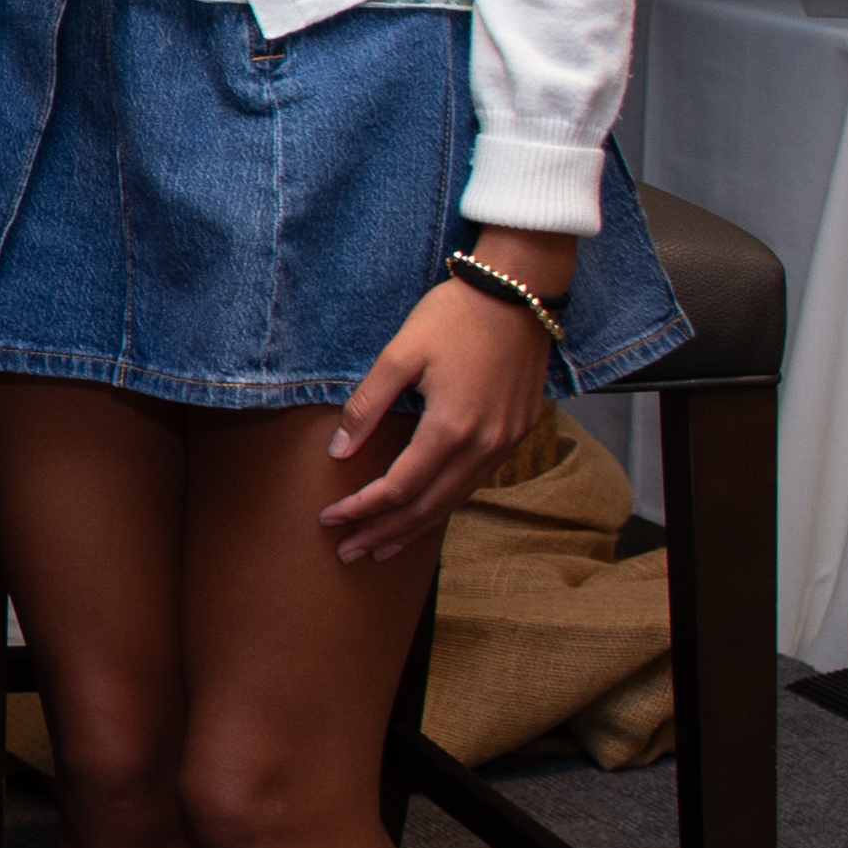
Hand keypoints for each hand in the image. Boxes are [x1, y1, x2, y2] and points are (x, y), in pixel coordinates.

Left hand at [320, 234, 568, 563]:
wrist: (518, 293)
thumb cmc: (454, 317)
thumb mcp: (399, 355)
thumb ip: (367, 406)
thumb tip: (338, 451)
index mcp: (451, 428)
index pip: (399, 488)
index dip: (362, 509)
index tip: (329, 520)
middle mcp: (484, 446)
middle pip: (428, 507)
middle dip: (384, 533)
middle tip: (347, 553)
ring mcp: (506, 443)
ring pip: (455, 500)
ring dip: (415, 528)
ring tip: (380, 548)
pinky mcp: (518, 433)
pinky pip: (476, 482)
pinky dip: (445, 503)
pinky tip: (424, 511)